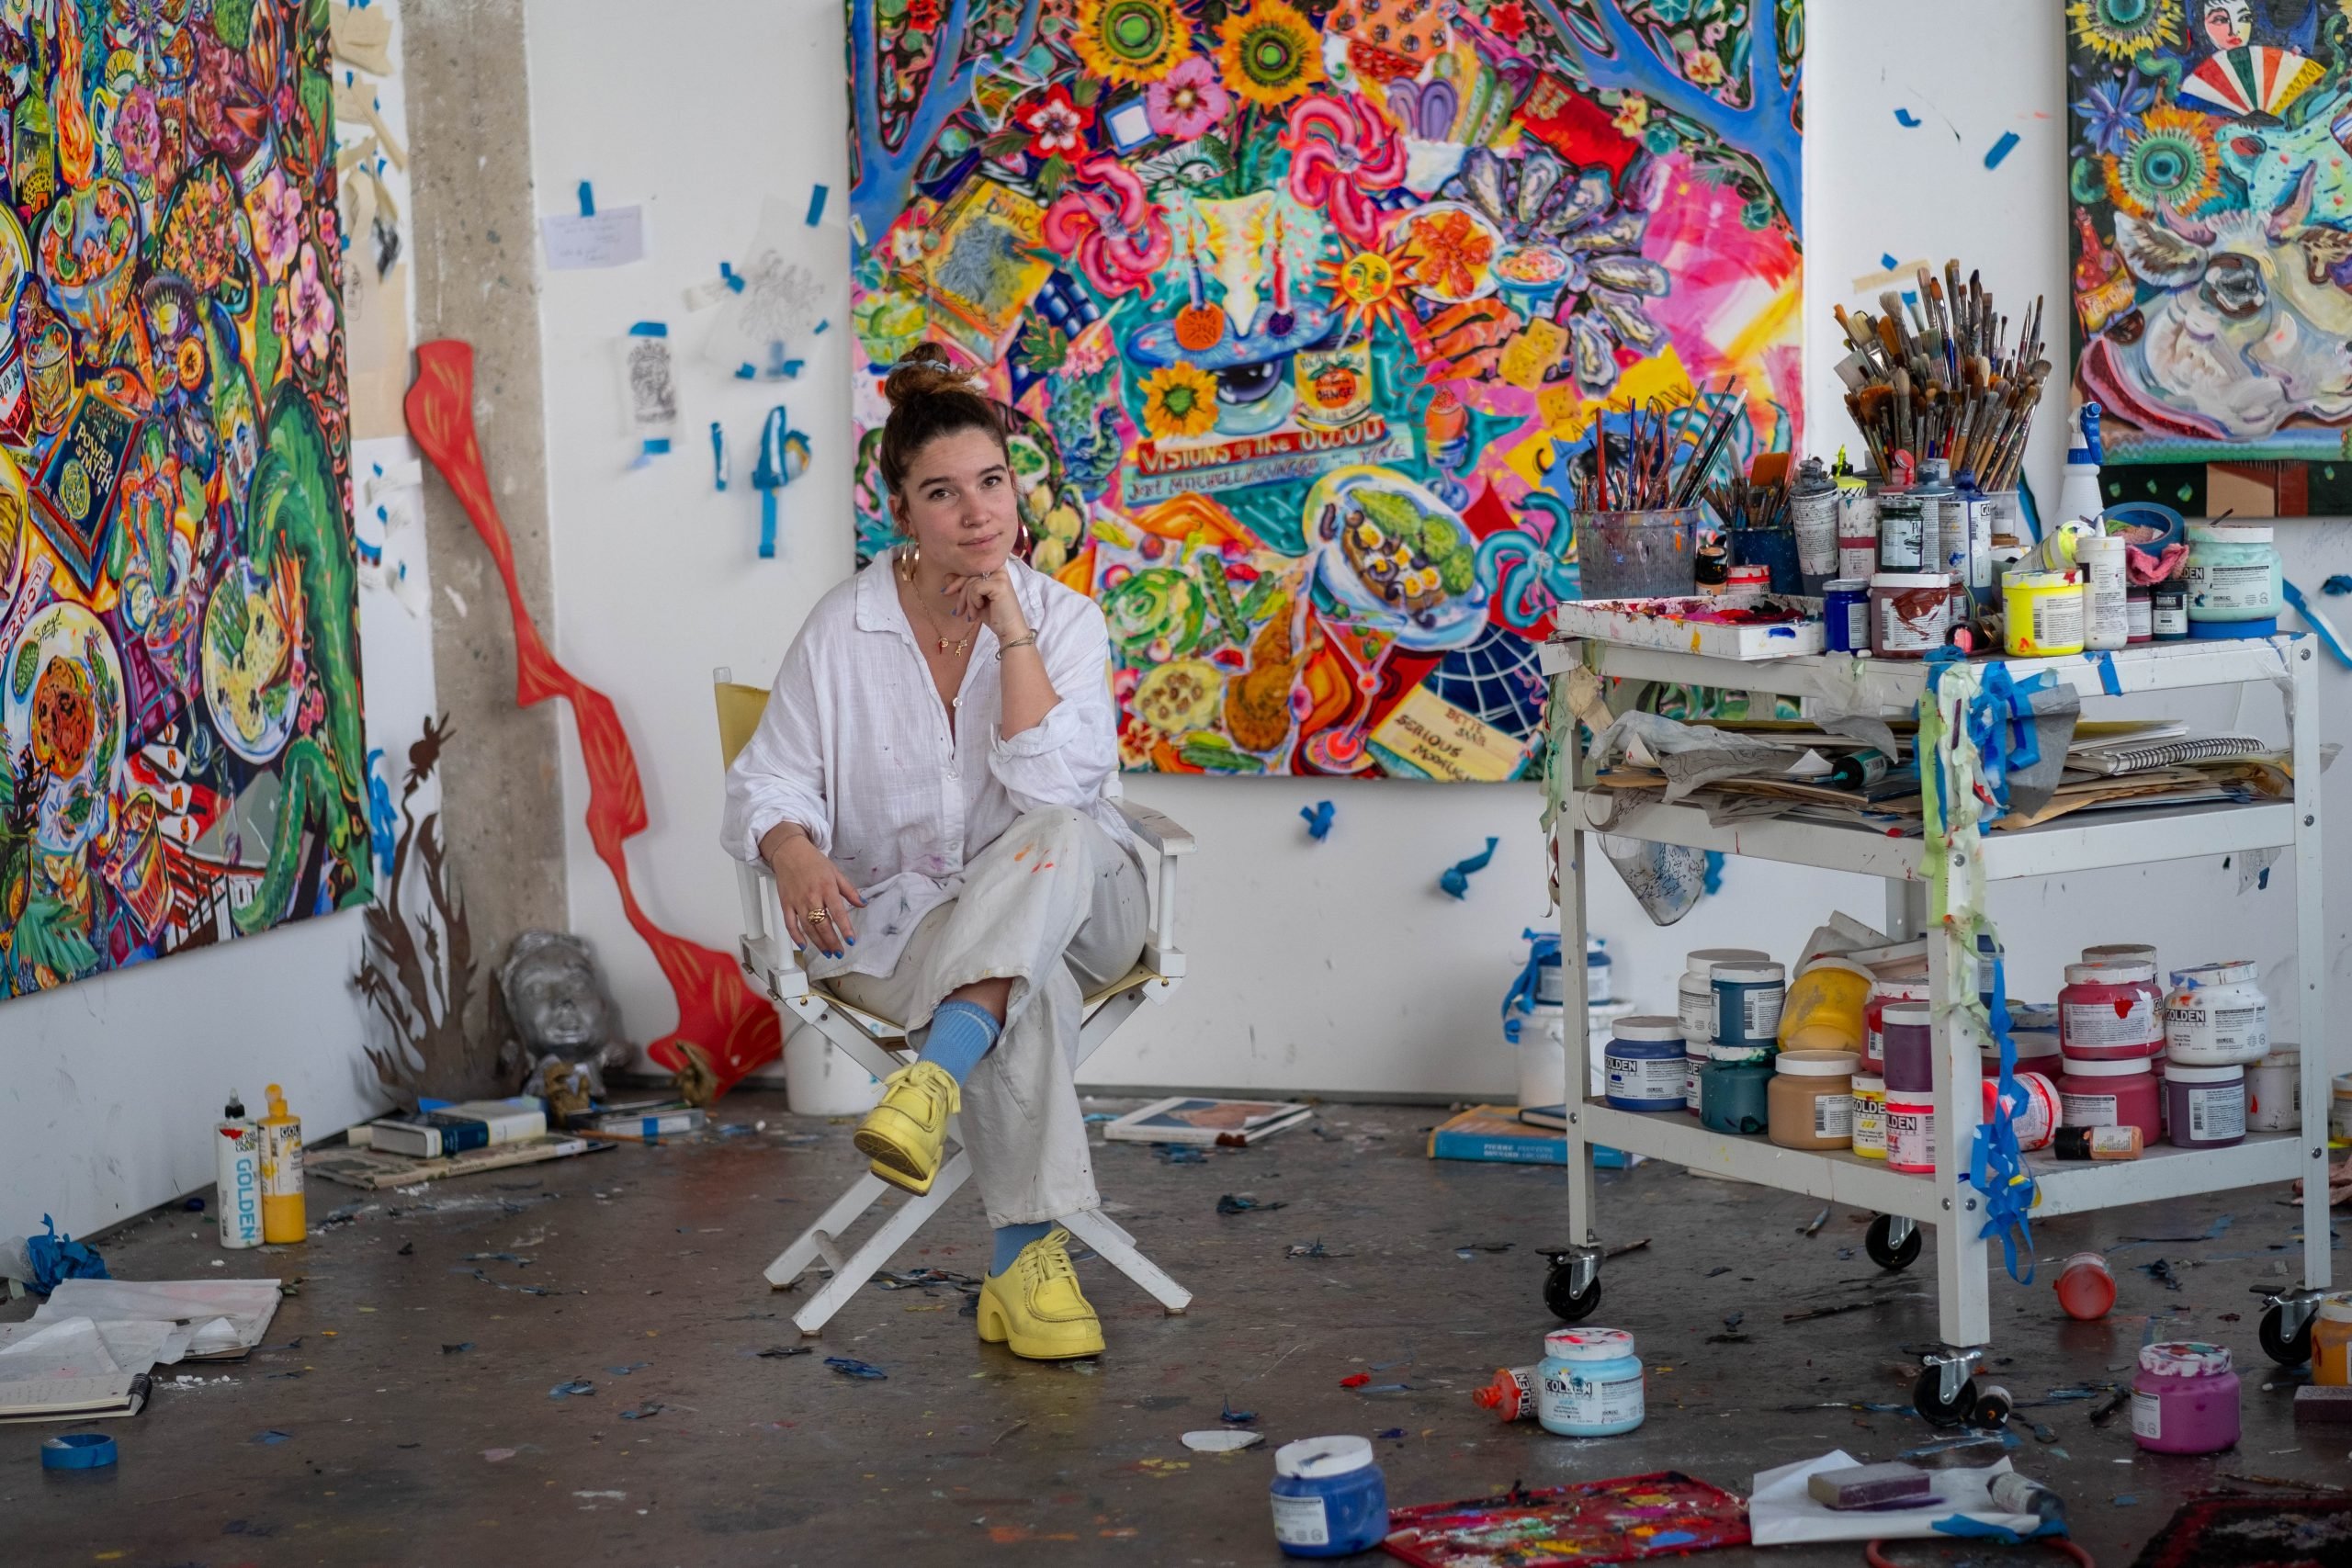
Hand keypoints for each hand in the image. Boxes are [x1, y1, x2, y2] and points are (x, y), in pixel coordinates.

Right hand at [766, 833, 863, 958]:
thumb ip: (849, 890)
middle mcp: (811, 897)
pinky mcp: (786, 904)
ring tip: (827, 952)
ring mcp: (797, 902)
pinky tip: (804, 945)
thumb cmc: (813, 861)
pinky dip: (796, 937)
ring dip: (818, 943)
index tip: (851, 940)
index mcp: (826, 888)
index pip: (838, 912)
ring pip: (808, 928)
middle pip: (822, 925)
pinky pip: (790, 924)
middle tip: (839, 952)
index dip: (845, 928)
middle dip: (832, 941)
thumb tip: (863, 903)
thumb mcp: (836, 872)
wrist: (789, 851)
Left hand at [943, 565, 1028, 642]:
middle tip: (958, 611)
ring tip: (971, 615)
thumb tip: (947, 575)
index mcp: (994, 570)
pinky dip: (974, 602)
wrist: (1009, 630)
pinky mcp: (1000, 585)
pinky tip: (980, 609)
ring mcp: (1000, 576)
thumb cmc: (994, 615)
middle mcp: (998, 569)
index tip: (946, 592)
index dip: (957, 580)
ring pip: (971, 583)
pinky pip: (976, 589)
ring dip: (967, 602)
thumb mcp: (974, 599)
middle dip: (959, 594)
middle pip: (969, 574)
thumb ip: (963, 586)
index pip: (970, 568)